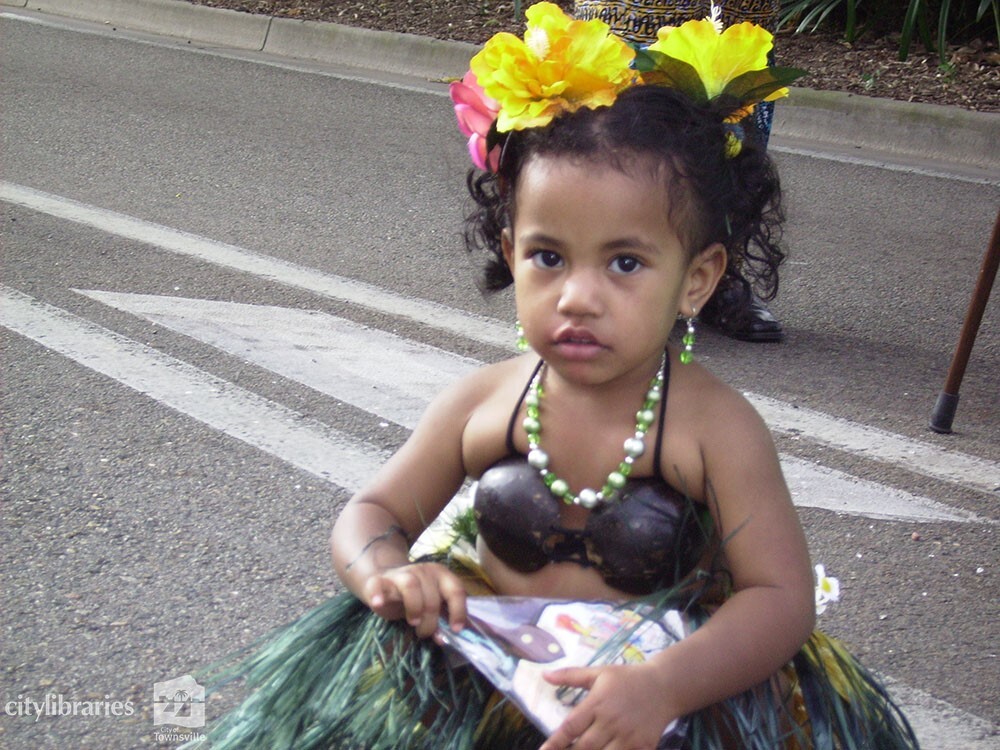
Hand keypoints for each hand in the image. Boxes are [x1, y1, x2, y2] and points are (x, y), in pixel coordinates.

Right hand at [362, 561, 466, 637]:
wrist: (387, 582)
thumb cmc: (416, 596)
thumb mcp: (432, 604)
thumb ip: (440, 618)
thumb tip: (443, 639)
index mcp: (441, 574)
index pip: (455, 590)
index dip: (458, 611)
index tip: (455, 629)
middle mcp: (423, 570)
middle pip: (432, 596)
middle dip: (431, 621)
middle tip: (424, 633)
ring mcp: (400, 574)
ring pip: (411, 585)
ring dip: (414, 608)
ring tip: (413, 622)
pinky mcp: (379, 580)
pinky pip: (378, 585)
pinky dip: (378, 594)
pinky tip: (378, 603)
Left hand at [538, 663, 675, 749]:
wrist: (664, 686)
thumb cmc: (627, 679)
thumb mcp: (598, 672)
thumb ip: (570, 675)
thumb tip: (544, 675)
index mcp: (597, 703)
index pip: (570, 726)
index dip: (555, 742)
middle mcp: (611, 721)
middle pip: (584, 747)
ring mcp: (628, 737)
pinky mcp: (643, 747)